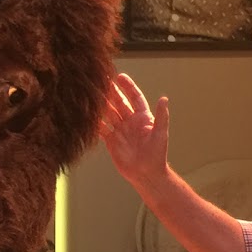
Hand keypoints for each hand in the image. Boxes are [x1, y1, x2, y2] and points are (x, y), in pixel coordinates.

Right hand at [99, 74, 168, 191]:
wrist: (146, 174)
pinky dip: (94, 122)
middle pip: (119, 103)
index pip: (134, 97)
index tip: (119, 76)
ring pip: (108, 113)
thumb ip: (161, 117)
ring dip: (101, 104)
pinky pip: (101, 128)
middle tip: (101, 80)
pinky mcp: (111, 141)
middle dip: (111, 92)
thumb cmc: (157, 155)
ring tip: (91, 93)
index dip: (128, 86)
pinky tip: (87, 115)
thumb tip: (164, 98)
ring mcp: (120, 130)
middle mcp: (130, 121)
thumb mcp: (160, 134)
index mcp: (143, 118)